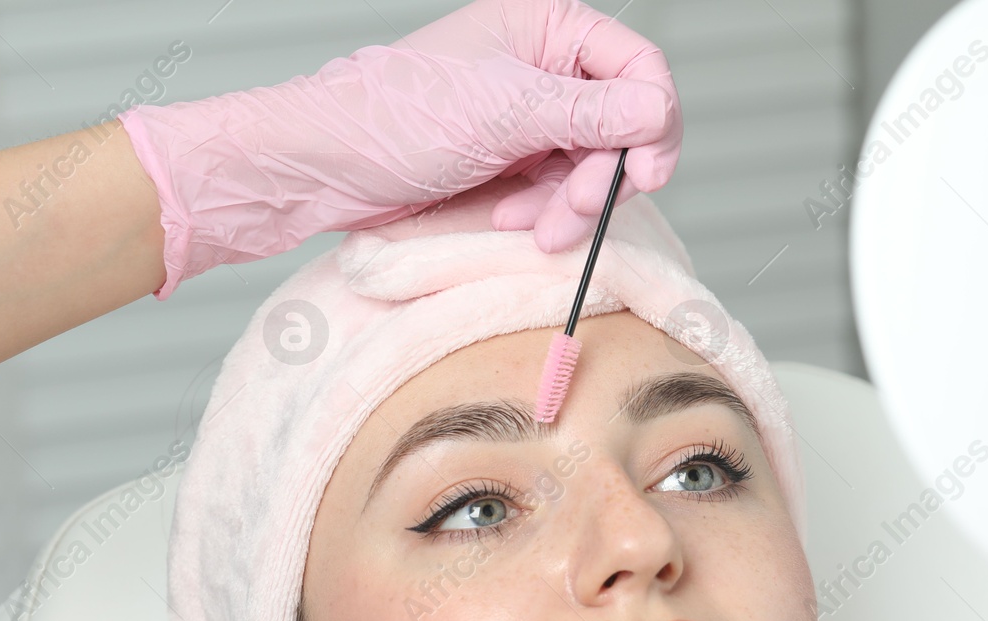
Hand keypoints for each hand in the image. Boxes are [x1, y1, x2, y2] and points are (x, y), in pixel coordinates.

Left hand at [118, 0, 680, 296]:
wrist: (328, 169)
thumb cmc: (396, 119)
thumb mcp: (506, 111)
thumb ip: (590, 113)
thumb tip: (658, 111)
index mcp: (547, 27)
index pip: (638, 66)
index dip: (652, 122)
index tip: (644, 173)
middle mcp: (544, 68)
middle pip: (622, 126)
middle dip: (602, 177)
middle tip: (575, 211)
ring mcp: (529, 118)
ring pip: (593, 169)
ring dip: (570, 206)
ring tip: (531, 227)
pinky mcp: (511, 163)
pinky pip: (558, 193)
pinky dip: (544, 216)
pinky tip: (510, 222)